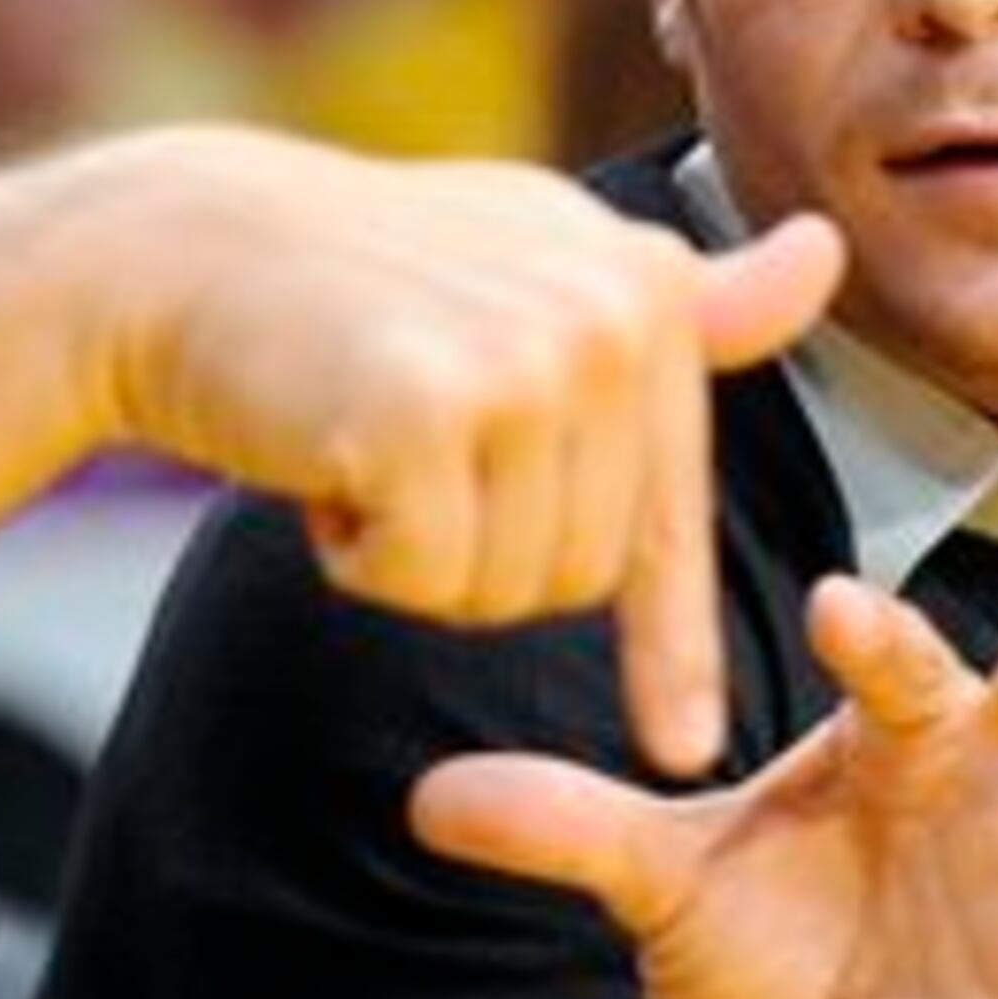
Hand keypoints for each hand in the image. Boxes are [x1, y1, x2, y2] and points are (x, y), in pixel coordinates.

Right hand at [88, 132, 841, 772]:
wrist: (169, 252)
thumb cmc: (348, 280)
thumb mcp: (528, 264)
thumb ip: (683, 302)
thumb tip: (828, 255)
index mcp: (641, 283)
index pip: (668, 508)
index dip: (670, 642)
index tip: (685, 746)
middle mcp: (607, 309)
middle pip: (579, 572)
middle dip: (476, 552)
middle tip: (398, 456)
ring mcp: (523, 359)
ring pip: (507, 589)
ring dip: (416, 557)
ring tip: (359, 442)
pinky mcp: (428, 411)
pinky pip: (424, 582)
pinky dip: (358, 557)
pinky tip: (316, 458)